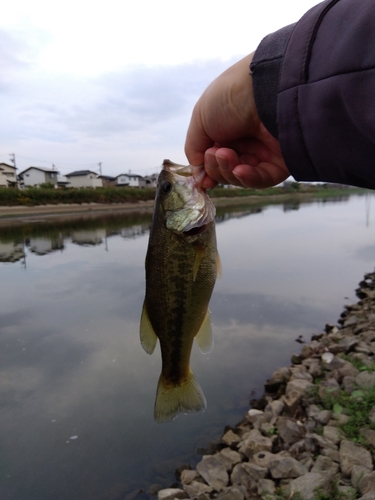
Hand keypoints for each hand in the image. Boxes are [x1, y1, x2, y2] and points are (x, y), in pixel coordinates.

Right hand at [184, 53, 289, 188]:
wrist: (264, 90)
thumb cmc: (230, 97)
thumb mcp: (200, 118)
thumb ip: (194, 147)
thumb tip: (197, 172)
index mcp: (226, 130)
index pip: (214, 159)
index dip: (207, 170)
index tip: (201, 179)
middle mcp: (245, 141)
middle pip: (225, 170)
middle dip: (216, 167)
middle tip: (214, 154)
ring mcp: (263, 152)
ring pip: (241, 177)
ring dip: (228, 171)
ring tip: (226, 155)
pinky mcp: (281, 161)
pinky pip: (262, 179)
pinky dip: (248, 178)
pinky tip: (239, 170)